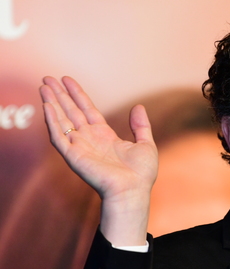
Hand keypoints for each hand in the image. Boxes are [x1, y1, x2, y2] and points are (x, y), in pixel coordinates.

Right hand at [40, 76, 157, 245]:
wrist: (133, 191)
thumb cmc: (141, 174)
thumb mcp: (145, 144)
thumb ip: (140, 126)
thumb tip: (138, 106)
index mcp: (104, 135)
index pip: (87, 110)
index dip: (77, 94)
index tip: (67, 80)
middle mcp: (89, 139)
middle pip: (71, 112)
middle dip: (60, 95)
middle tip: (48, 78)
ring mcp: (80, 147)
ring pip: (61, 120)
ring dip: (52, 103)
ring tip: (44, 86)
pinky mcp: (73, 156)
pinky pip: (58, 136)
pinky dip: (52, 121)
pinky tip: (47, 106)